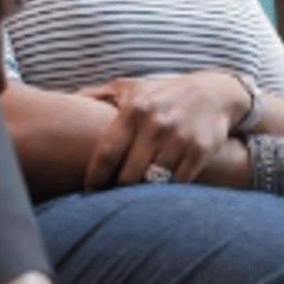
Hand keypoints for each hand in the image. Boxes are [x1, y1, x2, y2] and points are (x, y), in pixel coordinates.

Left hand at [82, 72, 244, 188]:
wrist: (214, 93)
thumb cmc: (164, 94)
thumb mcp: (132, 87)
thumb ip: (100, 94)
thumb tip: (69, 99)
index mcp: (134, 109)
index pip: (106, 154)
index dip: (95, 178)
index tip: (90, 191)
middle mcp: (156, 124)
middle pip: (127, 175)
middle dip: (119, 188)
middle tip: (113, 196)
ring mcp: (179, 139)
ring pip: (152, 182)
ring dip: (143, 191)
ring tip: (135, 196)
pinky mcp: (200, 152)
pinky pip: (177, 183)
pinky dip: (168, 190)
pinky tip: (162, 190)